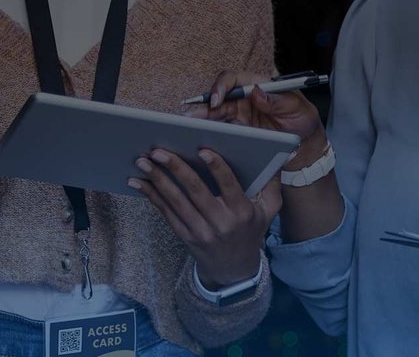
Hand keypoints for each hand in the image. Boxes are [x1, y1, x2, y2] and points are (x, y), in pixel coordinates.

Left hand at [130, 146, 280, 286]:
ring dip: (157, 180)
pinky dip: (151, 196)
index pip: (229, 186)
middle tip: (159, 151)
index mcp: (242, 212)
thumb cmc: (251, 232)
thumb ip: (273, 184)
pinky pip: (166, 213)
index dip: (217, 168)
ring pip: (176, 202)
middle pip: (196, 192)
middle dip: (176, 169)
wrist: (234, 270)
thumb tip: (279, 155)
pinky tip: (139, 182)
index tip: (203, 150)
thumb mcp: (268, 211)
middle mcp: (220, 223)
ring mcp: (200, 231)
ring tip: (143, 161)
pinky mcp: (185, 236)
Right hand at [191, 70, 326, 167]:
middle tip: (192, 118)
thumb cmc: (303, 120)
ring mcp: (239, 113)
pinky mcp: (237, 129)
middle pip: (218, 96)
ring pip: (215, 113)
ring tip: (188, 128)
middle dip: (204, 106)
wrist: (306, 144)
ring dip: (201, 119)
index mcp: (258, 85)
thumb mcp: (297, 108)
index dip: (221, 87)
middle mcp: (245, 97)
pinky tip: (198, 137)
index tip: (216, 101)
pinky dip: (208, 131)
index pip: (233, 79)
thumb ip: (278, 100)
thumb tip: (256, 91)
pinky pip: (220, 128)